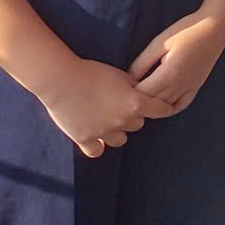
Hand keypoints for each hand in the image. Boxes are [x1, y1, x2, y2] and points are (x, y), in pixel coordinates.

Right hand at [33, 56, 175, 157]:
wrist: (61, 80)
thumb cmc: (92, 72)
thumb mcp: (121, 75)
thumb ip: (135, 86)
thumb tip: (143, 91)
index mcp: (135, 104)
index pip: (161, 110)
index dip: (163, 107)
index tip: (161, 106)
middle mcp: (122, 121)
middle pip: (138, 124)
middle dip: (133, 116)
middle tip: (120, 106)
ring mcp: (103, 132)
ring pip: (120, 140)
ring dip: (117, 132)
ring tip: (107, 121)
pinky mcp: (84, 139)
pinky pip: (96, 151)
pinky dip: (97, 146)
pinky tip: (95, 138)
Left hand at [127, 9, 224, 112]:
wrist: (215, 26)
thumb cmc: (185, 30)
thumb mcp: (159, 43)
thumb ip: (141, 63)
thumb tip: (127, 79)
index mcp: (168, 74)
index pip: (141, 95)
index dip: (127, 94)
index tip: (118, 87)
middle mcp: (179, 85)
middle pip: (151, 104)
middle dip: (136, 102)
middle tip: (124, 95)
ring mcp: (189, 87)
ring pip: (164, 108)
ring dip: (150, 106)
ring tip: (138, 99)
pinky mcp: (196, 86)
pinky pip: (180, 105)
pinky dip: (168, 109)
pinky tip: (159, 104)